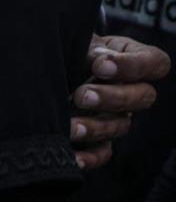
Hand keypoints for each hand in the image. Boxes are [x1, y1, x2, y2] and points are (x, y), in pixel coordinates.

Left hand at [70, 34, 170, 168]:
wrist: (46, 67)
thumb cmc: (69, 50)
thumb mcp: (79, 43)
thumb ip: (91, 50)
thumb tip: (100, 59)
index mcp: (133, 59)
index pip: (155, 63)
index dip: (133, 66)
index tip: (101, 66)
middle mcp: (131, 89)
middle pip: (142, 97)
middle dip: (112, 98)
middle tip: (82, 96)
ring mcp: (117, 115)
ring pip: (121, 126)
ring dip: (96, 128)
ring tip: (70, 126)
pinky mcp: (99, 137)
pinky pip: (103, 152)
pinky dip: (90, 158)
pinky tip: (73, 158)